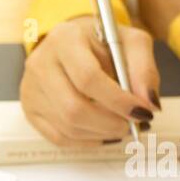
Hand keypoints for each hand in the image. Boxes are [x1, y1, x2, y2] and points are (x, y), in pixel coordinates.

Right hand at [20, 15, 158, 146]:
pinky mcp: (30, 109)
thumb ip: (144, 69)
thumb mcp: (130, 42)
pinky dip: (87, 141)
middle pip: (73, 108)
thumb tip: (149, 104)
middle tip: (132, 125)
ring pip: (67, 127)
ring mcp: (31, 89)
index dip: (117, 100)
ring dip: (101, 134)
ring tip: (121, 127)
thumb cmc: (101, 42)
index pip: (88, 78)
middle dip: (109, 123)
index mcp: (65, 39)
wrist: (71, 43)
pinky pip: (59, 137)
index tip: (141, 112)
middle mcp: (41, 64)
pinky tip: (103, 133)